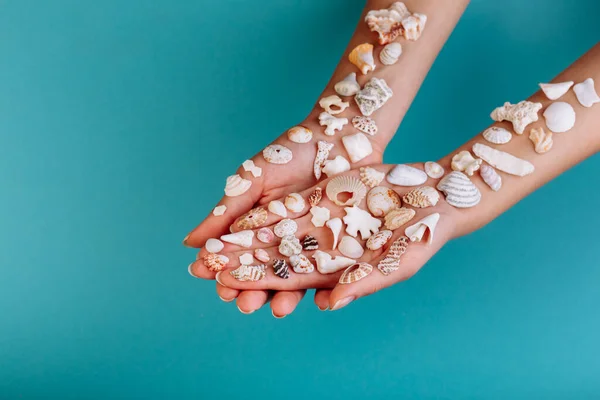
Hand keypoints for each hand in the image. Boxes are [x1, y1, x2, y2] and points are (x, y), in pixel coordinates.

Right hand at [186, 111, 386, 314]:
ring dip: (282, 298)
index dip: (224, 272)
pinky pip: (328, 272)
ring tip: (276, 308)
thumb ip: (224, 213)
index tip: (214, 281)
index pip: (236, 258)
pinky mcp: (337, 246)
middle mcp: (280, 242)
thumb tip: (189, 244)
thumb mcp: (251, 182)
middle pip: (263, 275)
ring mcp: (308, 245)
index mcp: (255, 229)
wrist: (335, 137)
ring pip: (293, 279)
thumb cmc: (288, 154)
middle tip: (244, 303)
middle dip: (251, 292)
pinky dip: (321, 290)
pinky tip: (316, 301)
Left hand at [190, 164, 463, 313]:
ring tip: (212, 245)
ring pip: (275, 232)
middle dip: (241, 264)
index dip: (258, 284)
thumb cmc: (423, 238)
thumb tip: (329, 306)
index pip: (289, 280)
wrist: (435, 198)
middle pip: (274, 258)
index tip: (228, 288)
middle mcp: (323, 248)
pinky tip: (239, 217)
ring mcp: (321, 222)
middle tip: (204, 270)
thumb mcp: (396, 264)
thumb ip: (362, 283)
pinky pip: (289, 207)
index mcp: (336, 271)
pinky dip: (264, 212)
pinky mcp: (324, 199)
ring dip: (245, 239)